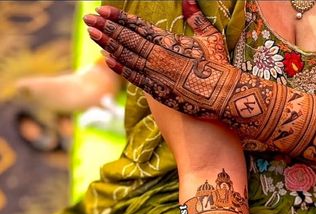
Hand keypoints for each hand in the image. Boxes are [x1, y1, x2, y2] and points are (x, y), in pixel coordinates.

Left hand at [82, 2, 240, 119]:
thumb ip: (197, 19)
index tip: (103, 10)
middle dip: (106, 27)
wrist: (223, 98)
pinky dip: (119, 67)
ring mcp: (156, 74)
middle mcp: (159, 55)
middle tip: (89, 19)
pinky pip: (134, 78)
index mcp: (170, 41)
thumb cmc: (220, 69)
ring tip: (92, 33)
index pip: (139, 26)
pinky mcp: (157, 92)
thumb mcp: (211, 39)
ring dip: (107, 44)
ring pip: (126, 56)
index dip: (119, 18)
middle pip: (127, 38)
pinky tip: (106, 58)